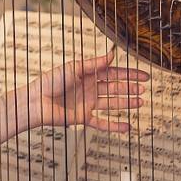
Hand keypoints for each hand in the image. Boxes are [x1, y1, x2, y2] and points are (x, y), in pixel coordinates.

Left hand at [24, 49, 148, 132]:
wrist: (36, 101)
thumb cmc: (51, 81)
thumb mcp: (74, 68)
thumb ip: (95, 64)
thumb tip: (112, 54)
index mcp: (88, 74)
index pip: (113, 73)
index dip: (129, 74)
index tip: (144, 76)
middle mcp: (90, 88)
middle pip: (115, 88)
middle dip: (129, 88)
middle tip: (143, 89)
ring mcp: (88, 103)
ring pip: (112, 104)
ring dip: (126, 103)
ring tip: (140, 102)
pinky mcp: (83, 118)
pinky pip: (102, 123)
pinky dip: (115, 125)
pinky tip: (127, 126)